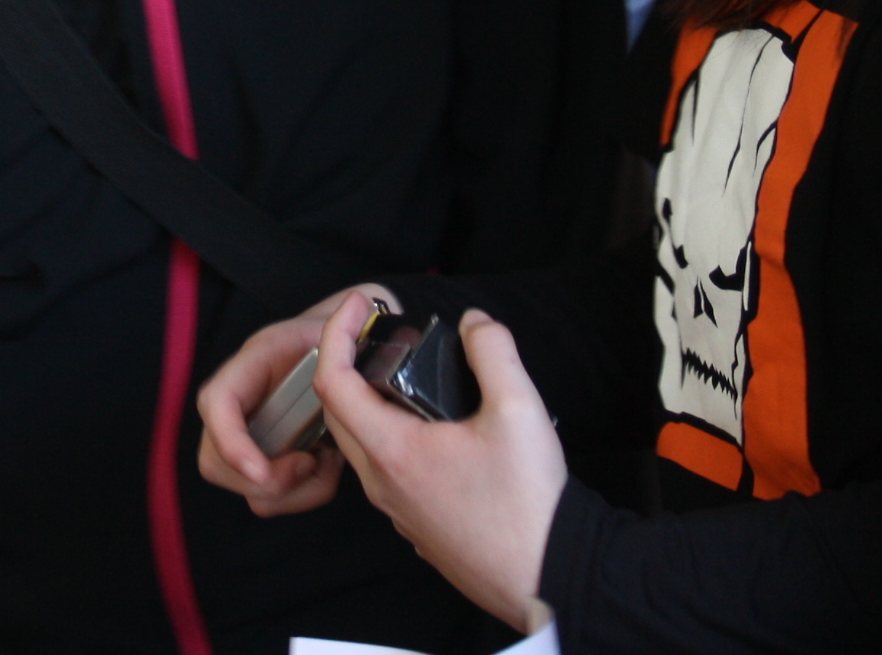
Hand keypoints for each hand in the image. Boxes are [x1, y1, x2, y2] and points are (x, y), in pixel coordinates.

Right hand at [194, 283, 397, 516]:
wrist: (348, 341)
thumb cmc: (345, 332)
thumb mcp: (343, 326)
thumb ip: (345, 331)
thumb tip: (355, 316)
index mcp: (256, 362)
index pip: (217, 402)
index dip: (231, 442)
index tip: (263, 472)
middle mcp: (242, 400)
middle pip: (215, 460)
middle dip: (262, 480)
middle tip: (310, 465)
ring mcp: (250, 432)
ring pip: (242, 487)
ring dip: (288, 491)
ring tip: (324, 463)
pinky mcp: (267, 456)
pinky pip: (267, 498)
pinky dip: (299, 494)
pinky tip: (326, 466)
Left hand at [316, 299, 565, 629]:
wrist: (548, 577)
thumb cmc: (529, 502)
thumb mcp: (519, 410)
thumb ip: (493, 352)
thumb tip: (475, 322)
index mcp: (392, 451)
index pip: (332, 382)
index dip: (337, 333)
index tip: (360, 304)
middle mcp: (382, 484)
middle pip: (338, 412)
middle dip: (346, 362)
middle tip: (377, 333)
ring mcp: (396, 510)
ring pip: (360, 445)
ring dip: (367, 402)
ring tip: (403, 373)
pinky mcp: (416, 526)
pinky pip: (384, 472)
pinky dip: (388, 434)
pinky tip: (428, 424)